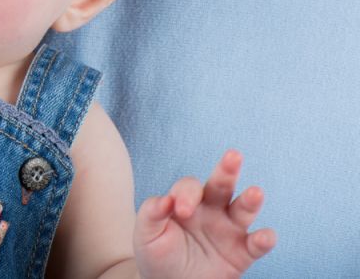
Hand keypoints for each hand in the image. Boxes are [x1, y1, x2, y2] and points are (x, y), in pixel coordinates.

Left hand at [133, 150, 276, 278]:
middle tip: (233, 156)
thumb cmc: (156, 254)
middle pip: (221, 184)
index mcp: (186, 200)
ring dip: (250, 200)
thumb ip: (151, 213)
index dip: (186, 195)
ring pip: (243, 208)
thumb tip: (165, 199)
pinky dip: (264, 239)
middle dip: (226, 170)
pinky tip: (263, 236)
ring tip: (255, 193)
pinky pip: (256, 244)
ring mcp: (229, 229)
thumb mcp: (145, 234)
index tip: (181, 211)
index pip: (189, 187)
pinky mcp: (242, 252)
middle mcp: (211, 209)